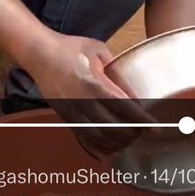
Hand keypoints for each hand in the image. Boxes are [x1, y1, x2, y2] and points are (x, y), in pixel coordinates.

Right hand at [24, 33, 156, 159]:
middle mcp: (81, 101)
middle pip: (113, 127)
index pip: (123, 106)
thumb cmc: (69, 48)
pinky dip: (101, 146)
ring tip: (131, 139)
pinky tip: (112, 146)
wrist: (38, 54)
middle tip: (145, 131)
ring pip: (100, 137)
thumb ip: (116, 71)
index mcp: (92, 83)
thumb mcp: (97, 50)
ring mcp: (72, 112)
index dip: (141, 120)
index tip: (156, 129)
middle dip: (133, 132)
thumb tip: (132, 90)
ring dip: (118, 141)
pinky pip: (85, 138)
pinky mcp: (65, 117)